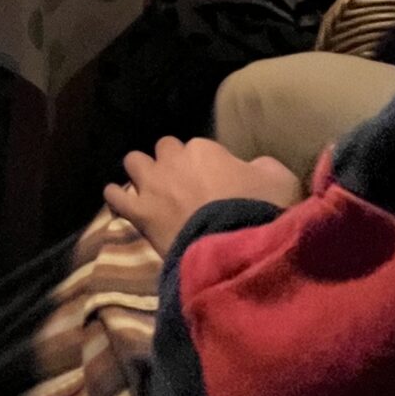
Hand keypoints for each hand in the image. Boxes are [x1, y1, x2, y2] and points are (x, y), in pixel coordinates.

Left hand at [103, 135, 300, 255]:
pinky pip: (114, 196)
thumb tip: (253, 166)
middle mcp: (173, 160)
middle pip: (164, 149)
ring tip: (151, 189)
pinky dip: (116, 197)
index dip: (206, 164)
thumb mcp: (280, 178)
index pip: (199, 147)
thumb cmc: (261, 210)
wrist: (235, 248)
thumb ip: (262, 166)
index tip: (215, 181)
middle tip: (183, 183)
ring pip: (134, 162)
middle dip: (171, 162)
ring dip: (142, 173)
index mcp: (205, 149)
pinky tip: (121, 203)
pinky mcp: (139, 213)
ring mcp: (152, 185)